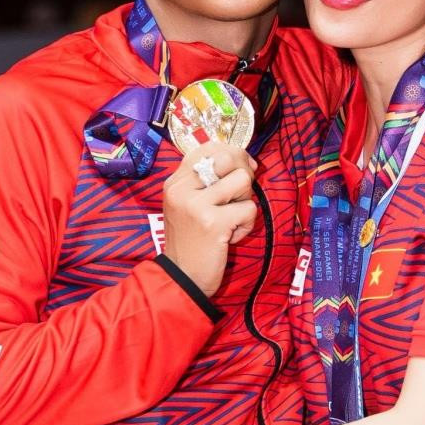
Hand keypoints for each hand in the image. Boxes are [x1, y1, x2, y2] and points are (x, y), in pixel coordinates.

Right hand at [162, 143, 258, 295]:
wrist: (181, 277)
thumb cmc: (192, 240)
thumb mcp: (192, 205)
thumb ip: (212, 181)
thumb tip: (248, 162)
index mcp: (175, 182)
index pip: (209, 147)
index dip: (232, 153)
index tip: (240, 170)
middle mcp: (181, 189)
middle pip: (228, 158)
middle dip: (243, 175)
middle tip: (238, 198)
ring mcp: (196, 205)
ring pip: (242, 181)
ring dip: (245, 201)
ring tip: (232, 219)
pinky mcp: (213, 223)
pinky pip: (248, 208)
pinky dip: (246, 225)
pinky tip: (230, 237)